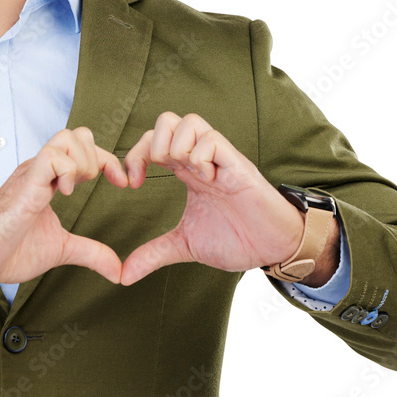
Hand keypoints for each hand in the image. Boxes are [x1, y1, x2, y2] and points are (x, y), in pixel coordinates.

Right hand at [0, 127, 127, 301]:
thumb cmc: (6, 251)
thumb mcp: (60, 250)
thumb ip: (90, 253)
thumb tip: (118, 270)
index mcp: (48, 179)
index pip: (85, 148)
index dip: (109, 161)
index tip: (123, 183)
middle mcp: (40, 169)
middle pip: (78, 133)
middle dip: (99, 157)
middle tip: (99, 186)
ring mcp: (31, 173)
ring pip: (67, 137)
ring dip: (85, 162)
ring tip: (76, 189)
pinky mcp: (25, 184)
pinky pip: (52, 157)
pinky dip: (68, 172)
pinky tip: (63, 194)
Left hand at [120, 112, 311, 284]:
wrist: (272, 248)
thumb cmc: (236, 239)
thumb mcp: (185, 246)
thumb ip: (154, 254)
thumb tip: (123, 275)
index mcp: (186, 171)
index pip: (152, 140)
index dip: (134, 155)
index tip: (130, 184)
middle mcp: (200, 158)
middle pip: (167, 120)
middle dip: (152, 145)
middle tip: (155, 174)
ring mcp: (220, 159)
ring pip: (189, 121)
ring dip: (177, 148)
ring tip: (186, 176)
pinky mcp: (237, 166)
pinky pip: (212, 140)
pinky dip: (201, 157)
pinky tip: (207, 180)